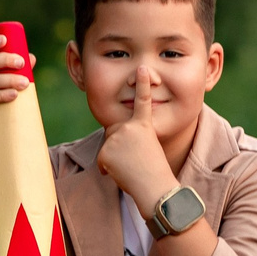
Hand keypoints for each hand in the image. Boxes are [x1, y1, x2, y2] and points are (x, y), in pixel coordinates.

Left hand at [95, 73, 179, 209]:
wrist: (155, 187)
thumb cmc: (154, 172)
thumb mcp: (147, 149)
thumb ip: (131, 140)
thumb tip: (108, 149)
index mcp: (145, 125)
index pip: (143, 101)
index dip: (143, 84)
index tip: (143, 68)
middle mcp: (130, 127)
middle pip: (115, 132)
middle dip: (118, 146)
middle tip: (134, 160)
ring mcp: (118, 137)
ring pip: (108, 148)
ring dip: (114, 160)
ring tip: (131, 168)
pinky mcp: (107, 149)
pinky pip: (102, 161)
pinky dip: (107, 169)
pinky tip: (119, 173)